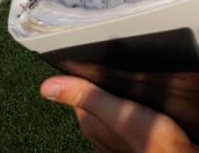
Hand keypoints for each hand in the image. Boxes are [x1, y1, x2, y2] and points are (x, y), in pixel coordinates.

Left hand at [40, 76, 198, 152]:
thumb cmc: (152, 138)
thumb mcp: (116, 110)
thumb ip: (85, 96)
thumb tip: (46, 86)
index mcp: (90, 124)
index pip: (79, 91)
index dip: (87, 74)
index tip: (99, 58)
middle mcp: (99, 133)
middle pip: (94, 100)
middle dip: (104, 83)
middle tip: (119, 65)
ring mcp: (116, 138)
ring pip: (111, 109)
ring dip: (118, 94)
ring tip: (132, 78)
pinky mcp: (134, 139)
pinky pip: (126, 117)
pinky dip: (131, 106)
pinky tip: (143, 100)